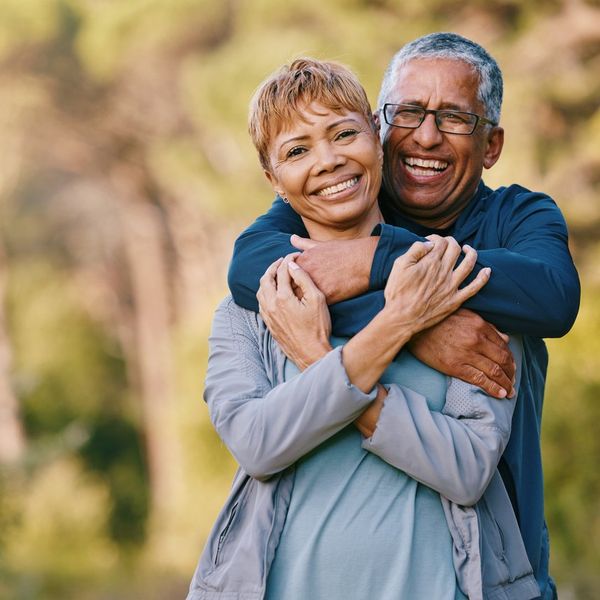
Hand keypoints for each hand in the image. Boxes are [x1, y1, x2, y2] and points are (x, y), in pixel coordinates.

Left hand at [257, 254, 331, 369]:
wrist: (311, 354)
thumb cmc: (318, 327)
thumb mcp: (317, 299)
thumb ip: (303, 279)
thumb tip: (292, 265)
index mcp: (283, 297)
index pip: (282, 271)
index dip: (288, 260)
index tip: (295, 255)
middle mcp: (271, 305)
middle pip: (265, 279)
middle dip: (273, 267)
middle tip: (282, 261)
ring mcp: (268, 316)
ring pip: (260, 291)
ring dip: (267, 279)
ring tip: (276, 274)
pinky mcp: (269, 324)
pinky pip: (261, 303)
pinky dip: (265, 292)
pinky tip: (273, 293)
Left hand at [292, 234, 377, 302]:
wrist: (365, 261)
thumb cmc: (344, 252)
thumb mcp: (321, 245)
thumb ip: (304, 244)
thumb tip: (292, 238)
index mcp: (303, 259)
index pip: (284, 274)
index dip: (284, 282)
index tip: (287, 288)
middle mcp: (306, 271)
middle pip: (288, 287)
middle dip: (287, 295)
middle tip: (289, 302)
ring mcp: (316, 284)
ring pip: (298, 299)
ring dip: (296, 305)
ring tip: (298, 308)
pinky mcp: (327, 295)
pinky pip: (312, 306)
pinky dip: (309, 310)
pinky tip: (309, 312)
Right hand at [381, 236, 490, 336]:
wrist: (402, 318)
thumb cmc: (397, 292)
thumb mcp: (399, 266)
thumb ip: (415, 250)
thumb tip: (429, 243)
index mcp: (430, 262)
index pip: (440, 242)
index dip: (436, 238)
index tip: (430, 241)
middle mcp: (444, 272)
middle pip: (455, 249)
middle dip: (451, 242)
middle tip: (446, 244)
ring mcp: (452, 286)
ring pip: (469, 263)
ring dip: (471, 253)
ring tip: (468, 249)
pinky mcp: (455, 300)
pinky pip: (474, 287)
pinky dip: (483, 278)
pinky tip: (488, 270)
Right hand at [409, 308, 515, 398]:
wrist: (413, 327)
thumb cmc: (437, 320)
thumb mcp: (464, 315)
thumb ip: (485, 326)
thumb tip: (504, 338)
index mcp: (479, 325)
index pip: (503, 345)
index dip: (510, 358)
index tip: (512, 366)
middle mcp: (476, 339)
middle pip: (502, 359)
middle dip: (511, 372)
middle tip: (513, 380)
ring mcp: (466, 354)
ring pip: (494, 371)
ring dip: (506, 383)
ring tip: (510, 390)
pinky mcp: (455, 366)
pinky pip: (480, 379)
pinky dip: (493, 388)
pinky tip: (501, 394)